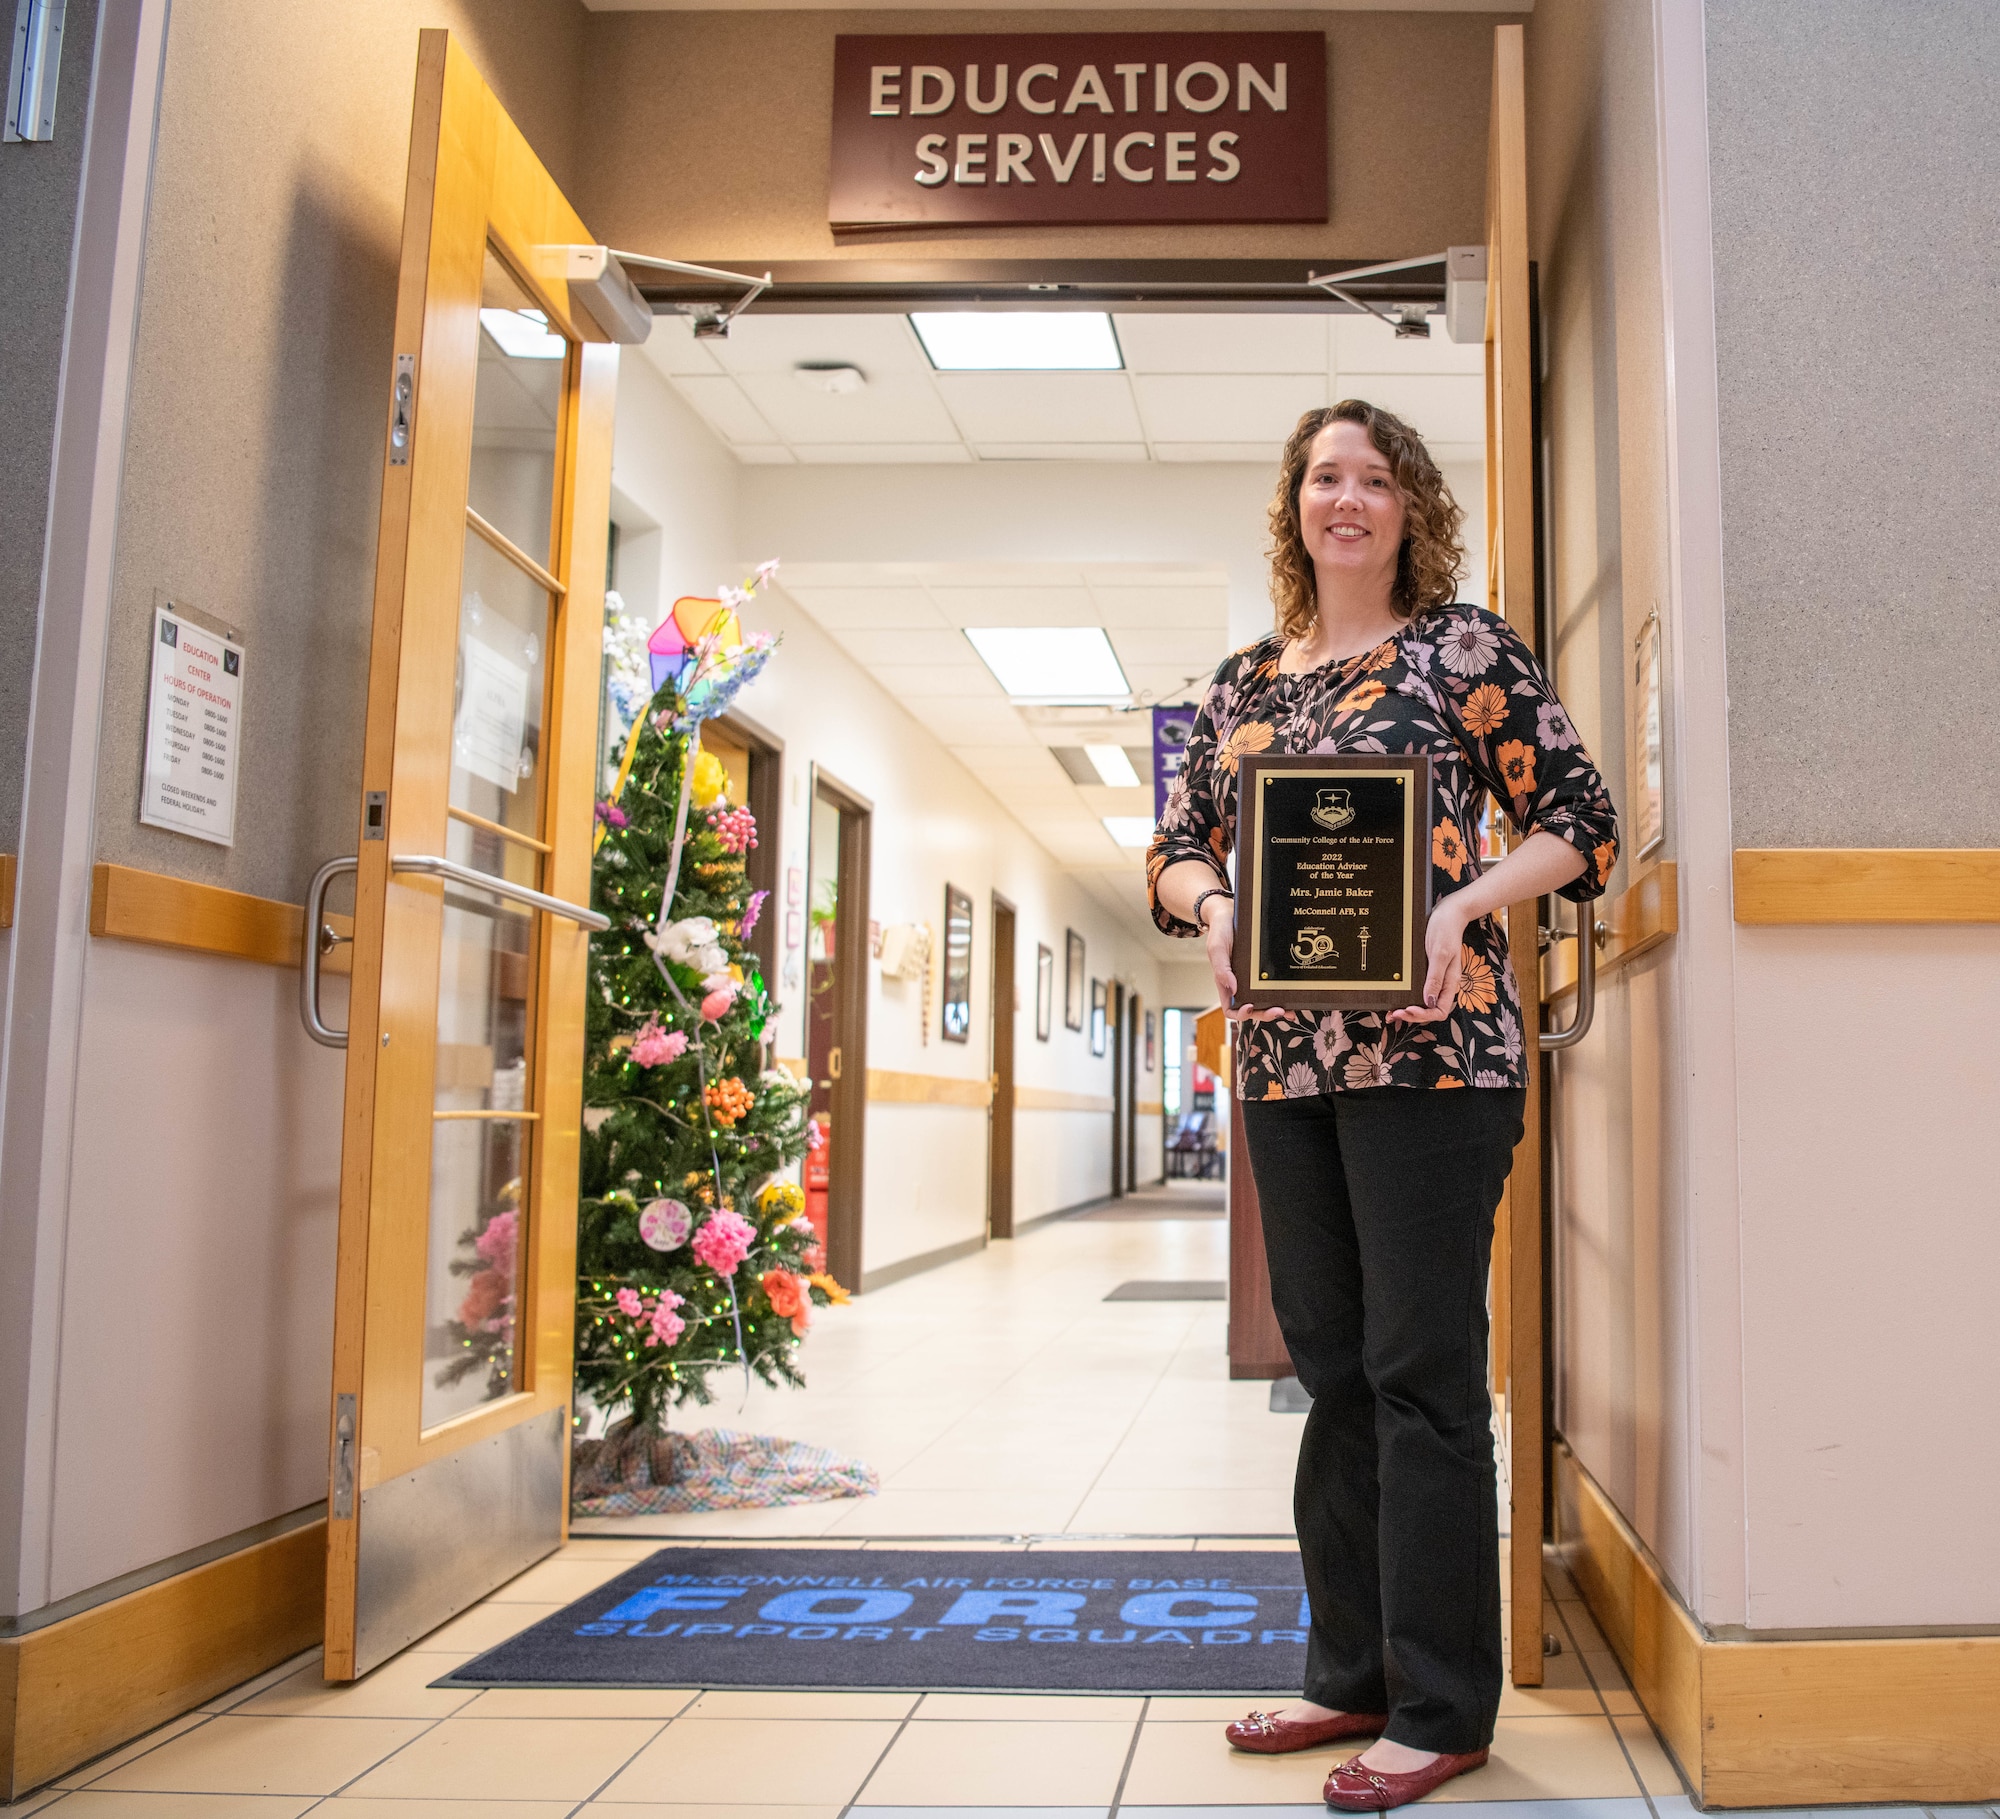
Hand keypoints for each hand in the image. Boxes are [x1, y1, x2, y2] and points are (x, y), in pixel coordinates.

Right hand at [1201, 896, 1286, 1023]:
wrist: (1229, 913)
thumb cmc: (1220, 931)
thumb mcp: (1216, 948)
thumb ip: (1221, 969)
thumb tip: (1232, 988)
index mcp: (1226, 984)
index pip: (1230, 1009)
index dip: (1240, 1014)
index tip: (1250, 1007)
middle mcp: (1240, 985)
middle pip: (1252, 1010)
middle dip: (1265, 1014)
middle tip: (1279, 1011)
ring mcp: (1253, 979)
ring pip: (1265, 1002)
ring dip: (1278, 1009)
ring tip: (1291, 1011)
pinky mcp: (1264, 971)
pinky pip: (1273, 986)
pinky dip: (1283, 994)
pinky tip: (1292, 995)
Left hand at [1388, 896, 1471, 1025]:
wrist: (1448, 913)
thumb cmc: (1446, 930)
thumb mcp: (1439, 953)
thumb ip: (1435, 977)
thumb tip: (1428, 1001)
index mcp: (1450, 982)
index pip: (1440, 1010)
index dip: (1424, 1015)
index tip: (1409, 1009)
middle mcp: (1444, 984)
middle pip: (1430, 1010)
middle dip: (1413, 1016)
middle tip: (1394, 1014)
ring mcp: (1436, 978)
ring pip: (1424, 1003)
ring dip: (1410, 1010)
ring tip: (1393, 1012)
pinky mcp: (1429, 972)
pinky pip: (1420, 991)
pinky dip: (1410, 998)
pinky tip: (1399, 999)